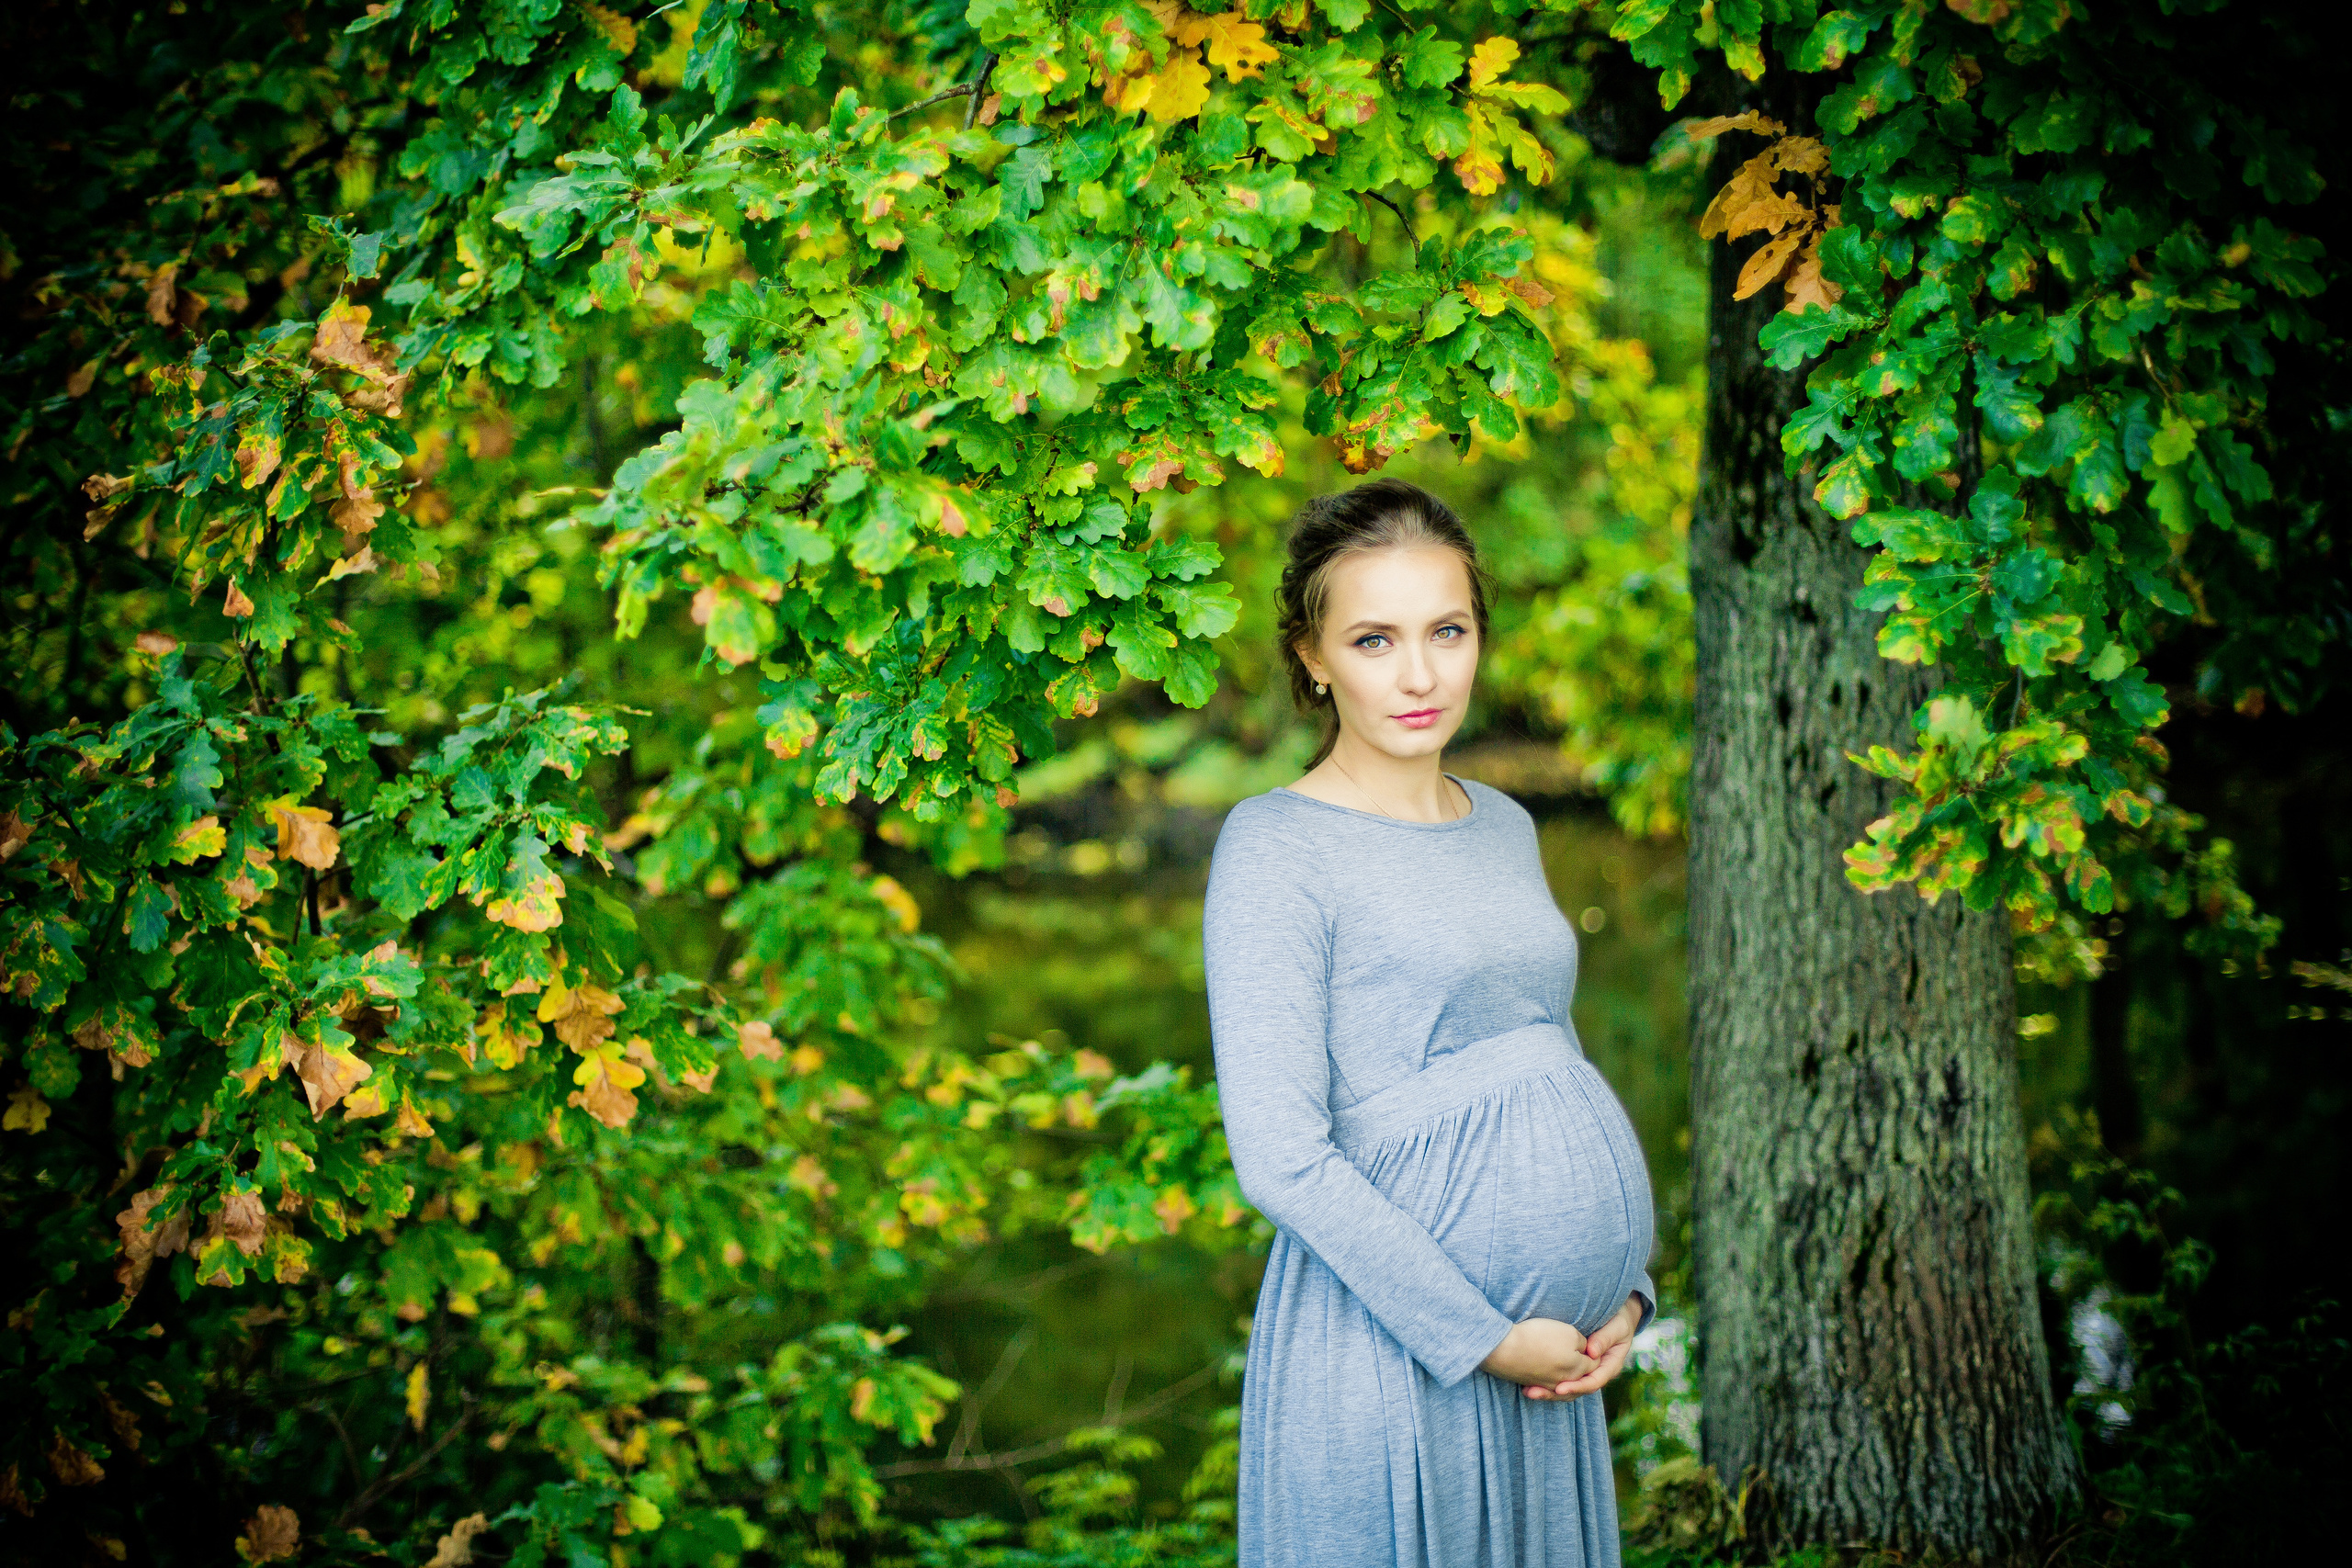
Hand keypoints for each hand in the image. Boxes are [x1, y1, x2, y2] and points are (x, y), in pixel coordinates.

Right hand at [1479, 1318, 1594, 1388]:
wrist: (1506, 1348)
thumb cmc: (1540, 1337)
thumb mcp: (1570, 1333)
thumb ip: (1583, 1343)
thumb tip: (1586, 1350)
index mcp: (1578, 1369)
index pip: (1594, 1363)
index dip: (1593, 1351)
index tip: (1590, 1342)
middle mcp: (1565, 1381)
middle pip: (1579, 1376)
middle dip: (1582, 1366)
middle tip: (1580, 1353)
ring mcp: (1547, 1385)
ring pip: (1562, 1382)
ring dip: (1565, 1377)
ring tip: (1562, 1364)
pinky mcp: (1530, 1383)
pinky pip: (1545, 1385)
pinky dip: (1549, 1381)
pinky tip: (1545, 1372)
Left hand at [1524, 1293, 1642, 1401]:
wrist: (1617, 1317)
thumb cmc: (1618, 1320)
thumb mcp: (1616, 1327)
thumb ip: (1605, 1338)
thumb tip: (1591, 1352)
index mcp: (1609, 1366)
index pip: (1593, 1382)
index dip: (1576, 1386)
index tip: (1559, 1388)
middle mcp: (1596, 1373)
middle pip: (1576, 1390)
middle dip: (1555, 1393)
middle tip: (1535, 1392)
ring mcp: (1585, 1372)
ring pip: (1567, 1388)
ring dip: (1547, 1391)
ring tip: (1528, 1391)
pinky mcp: (1574, 1367)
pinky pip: (1561, 1378)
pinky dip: (1546, 1382)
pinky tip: (1529, 1382)